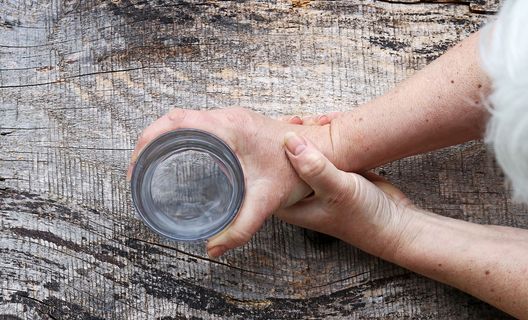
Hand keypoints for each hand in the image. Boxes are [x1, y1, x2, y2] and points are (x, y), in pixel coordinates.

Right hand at [128, 108, 332, 257]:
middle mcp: (227, 117)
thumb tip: (214, 248)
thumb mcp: (265, 201)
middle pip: (175, 119)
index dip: (149, 140)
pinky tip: (180, 158)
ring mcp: (231, 118)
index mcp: (228, 128)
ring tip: (152, 165)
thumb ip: (241, 227)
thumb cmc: (296, 171)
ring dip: (165, 138)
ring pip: (186, 119)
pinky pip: (199, 123)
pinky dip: (181, 137)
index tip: (137, 165)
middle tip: (139, 171)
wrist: (323, 150)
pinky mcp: (236, 124)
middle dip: (150, 141)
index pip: (176, 122)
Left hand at [276, 132, 418, 259]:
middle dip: (292, 136)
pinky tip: (332, 121)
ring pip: (305, 151)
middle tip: (301, 119)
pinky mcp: (334, 172)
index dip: (270, 149)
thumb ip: (313, 167)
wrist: (396, 221)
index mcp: (291, 204)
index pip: (268, 173)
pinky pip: (325, 149)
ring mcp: (317, 182)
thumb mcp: (337, 190)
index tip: (280, 126)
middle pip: (285, 159)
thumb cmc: (365, 216)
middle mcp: (301, 193)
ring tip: (319, 120)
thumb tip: (288, 140)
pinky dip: (328, 136)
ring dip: (311, 133)